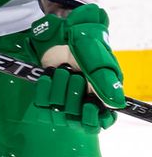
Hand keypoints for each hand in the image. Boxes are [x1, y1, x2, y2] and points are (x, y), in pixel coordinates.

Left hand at [28, 4, 123, 127]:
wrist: (62, 32)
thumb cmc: (86, 46)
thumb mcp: (99, 63)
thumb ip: (105, 83)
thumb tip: (115, 105)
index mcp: (101, 97)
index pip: (98, 124)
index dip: (93, 121)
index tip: (88, 106)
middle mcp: (82, 101)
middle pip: (75, 120)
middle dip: (73, 96)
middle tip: (75, 76)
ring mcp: (63, 99)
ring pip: (57, 114)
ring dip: (58, 91)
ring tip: (62, 72)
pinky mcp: (45, 95)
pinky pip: (41, 105)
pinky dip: (43, 90)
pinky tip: (48, 75)